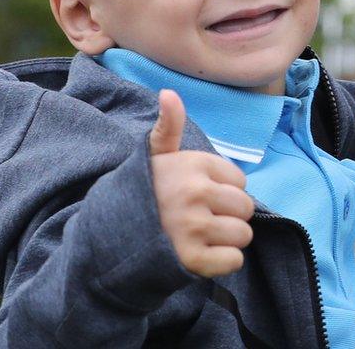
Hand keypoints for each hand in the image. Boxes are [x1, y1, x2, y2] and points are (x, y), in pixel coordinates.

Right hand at [150, 90, 254, 276]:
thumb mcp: (154, 156)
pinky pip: (233, 260)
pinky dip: (222, 262)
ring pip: (243, 235)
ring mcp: (193, 227)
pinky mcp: (192, 259)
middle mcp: (194, 192)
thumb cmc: (143, 192)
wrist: (109, 236)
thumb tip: (169, 93)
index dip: (223, 191)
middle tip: (201, 219)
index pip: (240, 181)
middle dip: (229, 216)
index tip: (198, 196)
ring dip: (226, 240)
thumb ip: (168, 126)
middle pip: (245, 208)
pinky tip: (201, 255)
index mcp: (192, 164)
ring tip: (200, 237)